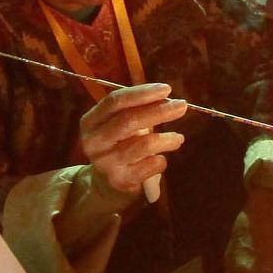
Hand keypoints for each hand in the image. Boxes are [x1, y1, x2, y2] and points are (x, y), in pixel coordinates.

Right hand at [78, 82, 186, 204]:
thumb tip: (167, 97)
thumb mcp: (119, 124)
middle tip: (182, 105)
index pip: (115, 101)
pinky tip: (162, 158)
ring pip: (144, 145)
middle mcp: (94, 142)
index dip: (142, 93)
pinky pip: (151, 166)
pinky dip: (161, 160)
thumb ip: (137, 109)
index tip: (166, 89)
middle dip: (159, 111)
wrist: (106, 183)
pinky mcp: (120, 180)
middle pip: (129, 120)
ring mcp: (106, 163)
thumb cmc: (118, 144)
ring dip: (166, 139)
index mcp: (90, 121)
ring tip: (178, 138)